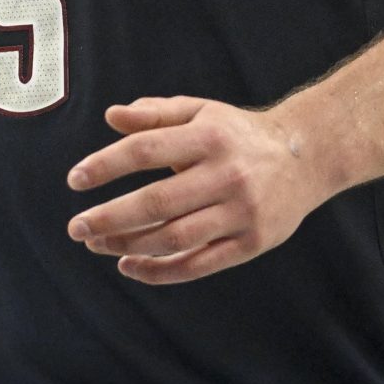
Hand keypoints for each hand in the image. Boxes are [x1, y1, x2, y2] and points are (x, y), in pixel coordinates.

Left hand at [64, 97, 328, 284]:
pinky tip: (130, 266)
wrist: (308, 157)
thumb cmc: (238, 133)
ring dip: (130, 245)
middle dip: (110, 218)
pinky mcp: (253, 243)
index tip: (75, 179)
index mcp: (208, 137)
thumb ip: (155, 114)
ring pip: (176, 237)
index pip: (146, 150)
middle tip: (76, 227)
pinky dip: (162, 271)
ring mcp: (242, 213)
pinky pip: (200, 264)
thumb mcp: (200, 112)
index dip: (106, 165)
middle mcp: (227, 175)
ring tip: (97, 244)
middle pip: (157, 202)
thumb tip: (111, 116)